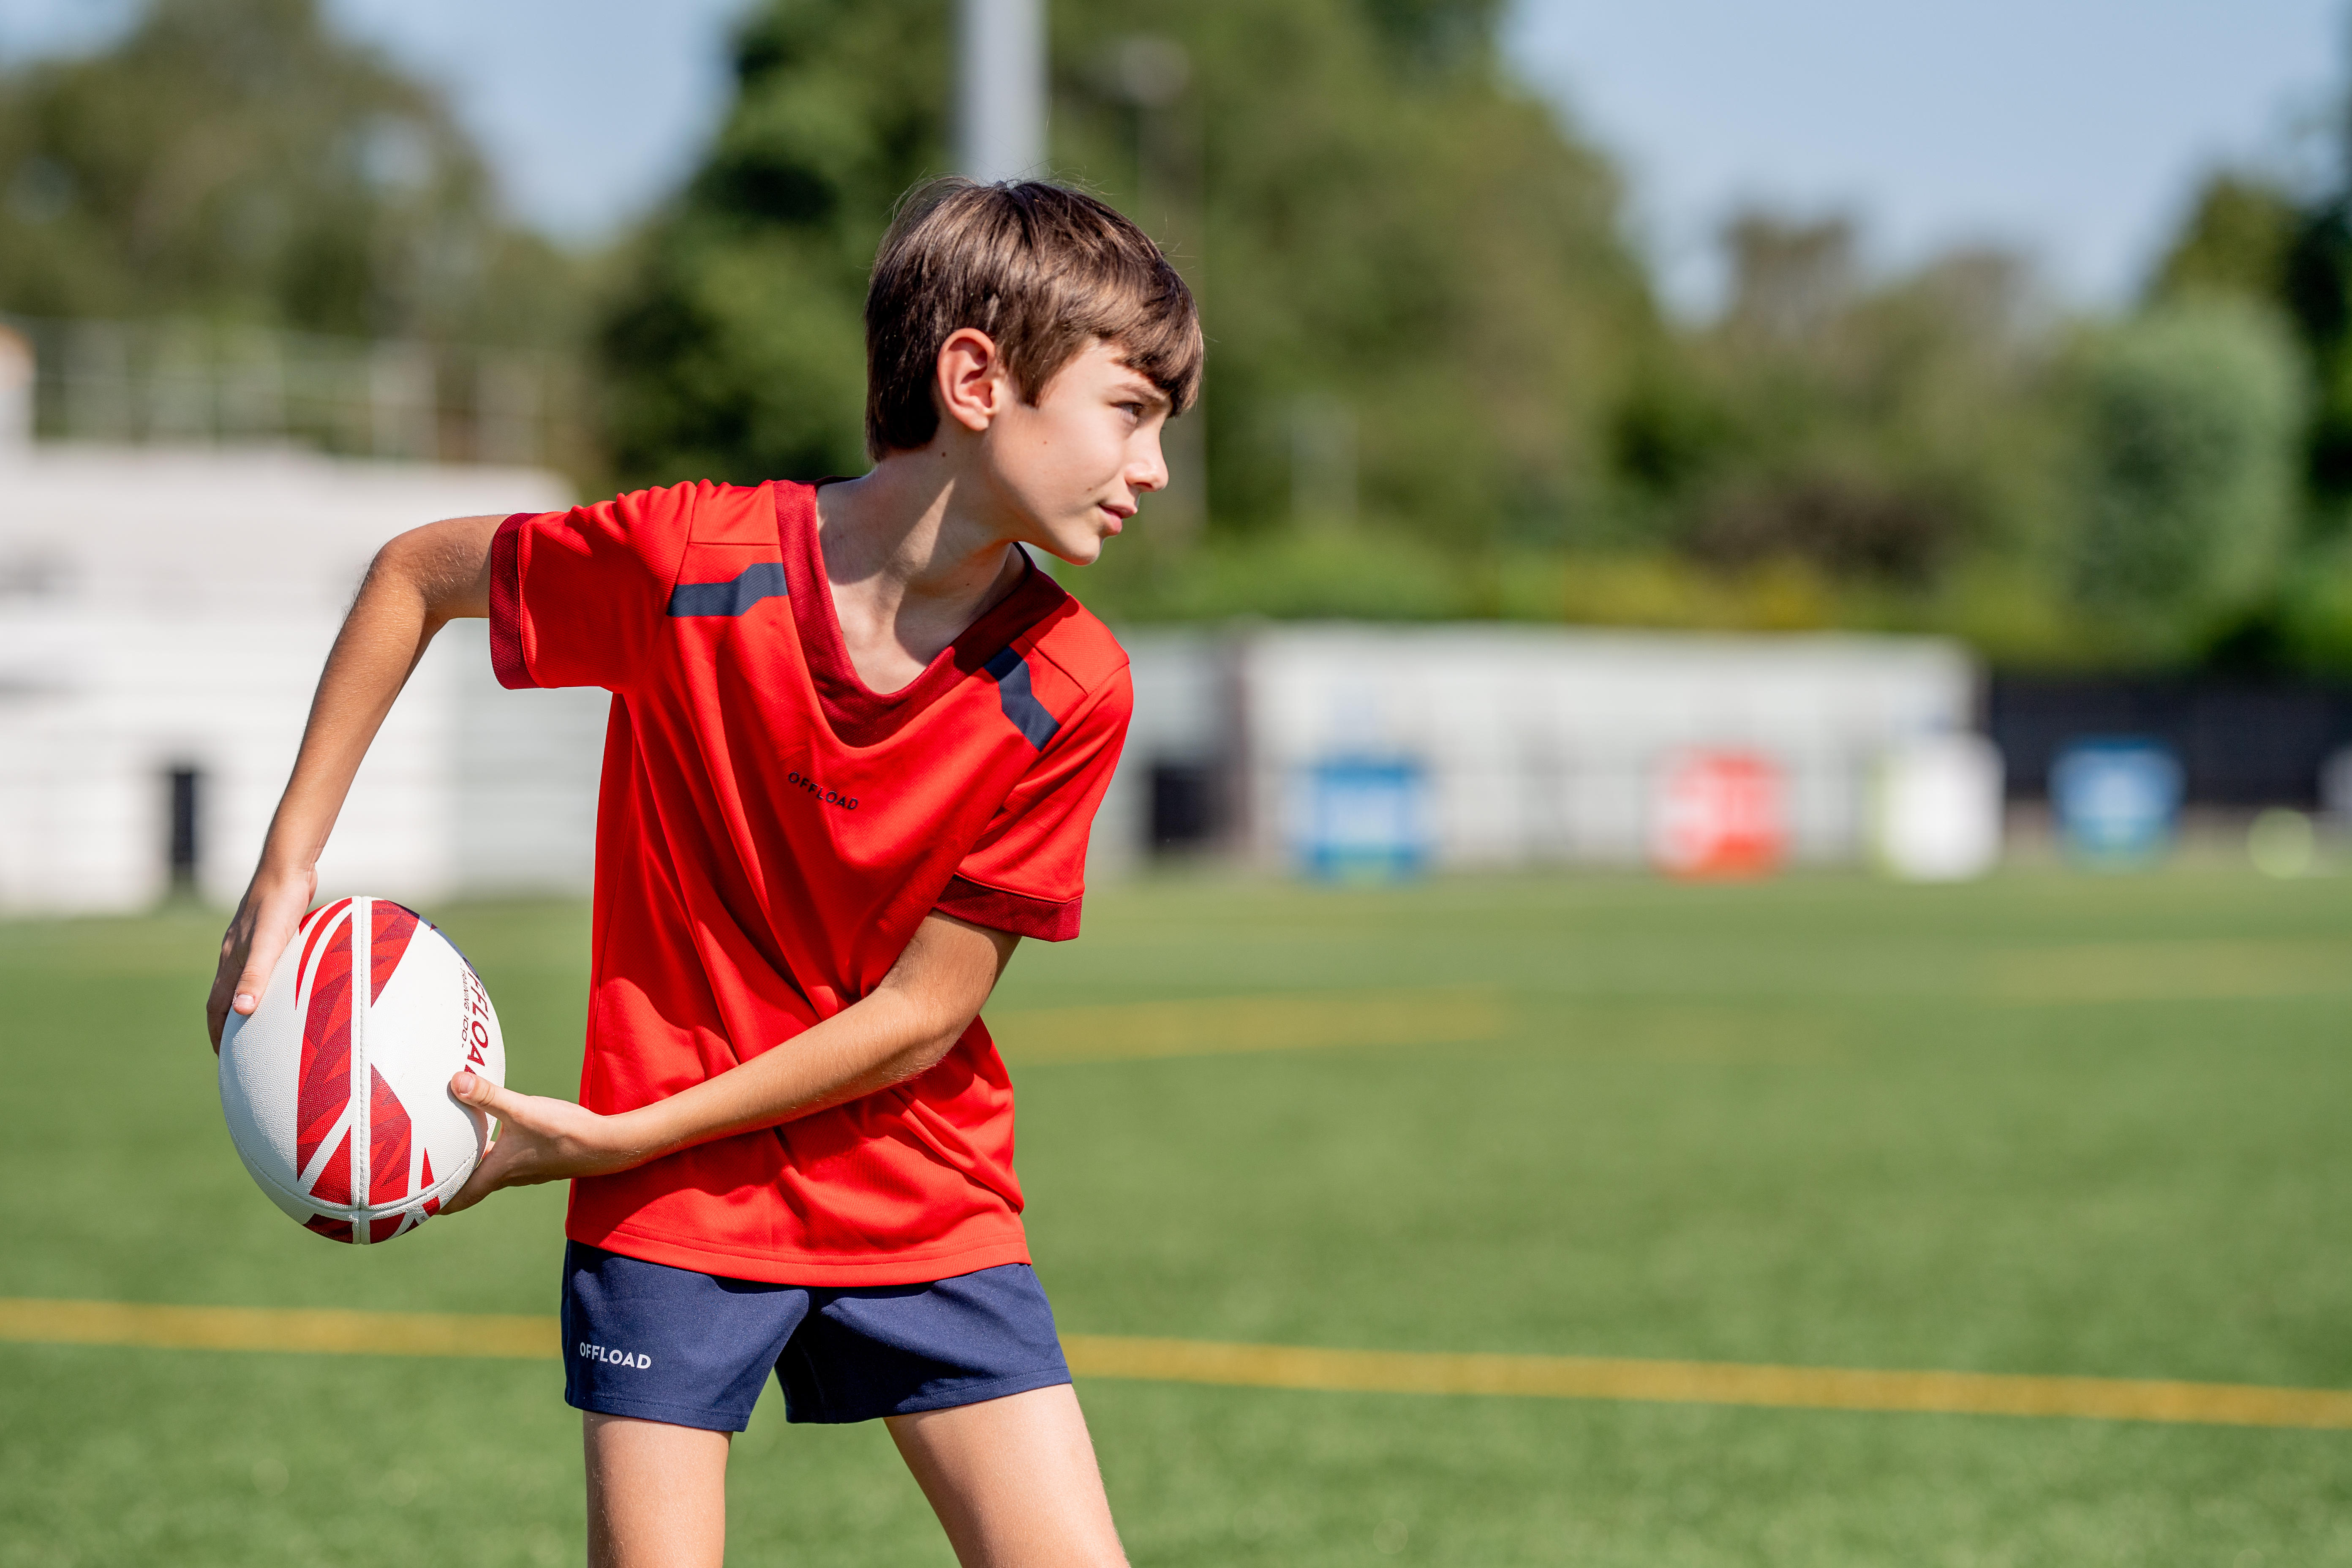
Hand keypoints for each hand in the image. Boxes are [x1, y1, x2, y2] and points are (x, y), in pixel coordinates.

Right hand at [207, 865, 318, 1052]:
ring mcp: (251, 941)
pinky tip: (285, 984)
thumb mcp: (269, 944)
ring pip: (244, 980)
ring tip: (261, 1022)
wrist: (288, 866)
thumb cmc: (280, 904)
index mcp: (231, 961)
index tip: (224, 1058)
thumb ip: (255, 976)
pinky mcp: (270, 930)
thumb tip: (241, 1013)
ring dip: (248, 1002)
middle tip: (241, 1049)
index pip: (217, 1007)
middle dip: (230, 1024)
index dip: (219, 1033)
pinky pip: (263, 964)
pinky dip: (267, 981)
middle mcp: (236, 953)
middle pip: (227, 996)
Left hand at [438, 1071, 664, 1215]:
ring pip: (487, 1172)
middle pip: (469, 1186)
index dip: (433, 1204)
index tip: (410, 1204)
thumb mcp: (524, 1110)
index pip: (458, 1197)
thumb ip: (489, 1096)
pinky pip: (505, 1160)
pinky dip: (490, 1153)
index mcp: (497, 1172)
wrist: (607, 1146)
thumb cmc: (566, 1133)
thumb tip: (454, 1081)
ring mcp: (525, 1169)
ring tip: (450, 1148)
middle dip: (446, 1181)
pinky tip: (491, 1134)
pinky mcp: (538, 1158)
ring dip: (469, 1165)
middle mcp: (508, 1176)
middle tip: (421, 1171)